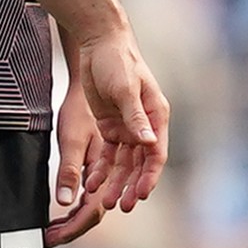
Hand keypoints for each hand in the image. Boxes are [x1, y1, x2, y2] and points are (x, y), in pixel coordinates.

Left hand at [55, 25, 168, 238]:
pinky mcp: (110, 125)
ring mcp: (127, 126)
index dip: (149, 176)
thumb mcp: (125, 88)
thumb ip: (135, 116)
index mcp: (155, 116)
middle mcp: (144, 125)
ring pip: (123, 162)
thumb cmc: (117, 60)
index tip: (141, 195)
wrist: (99, 42)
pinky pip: (107, 153)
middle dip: (131, 185)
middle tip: (121, 205)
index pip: (155, 154)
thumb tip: (148, 142)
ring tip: (105, 201)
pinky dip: (101, 168)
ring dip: (116, 181)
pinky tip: (92, 183)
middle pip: (140, 163)